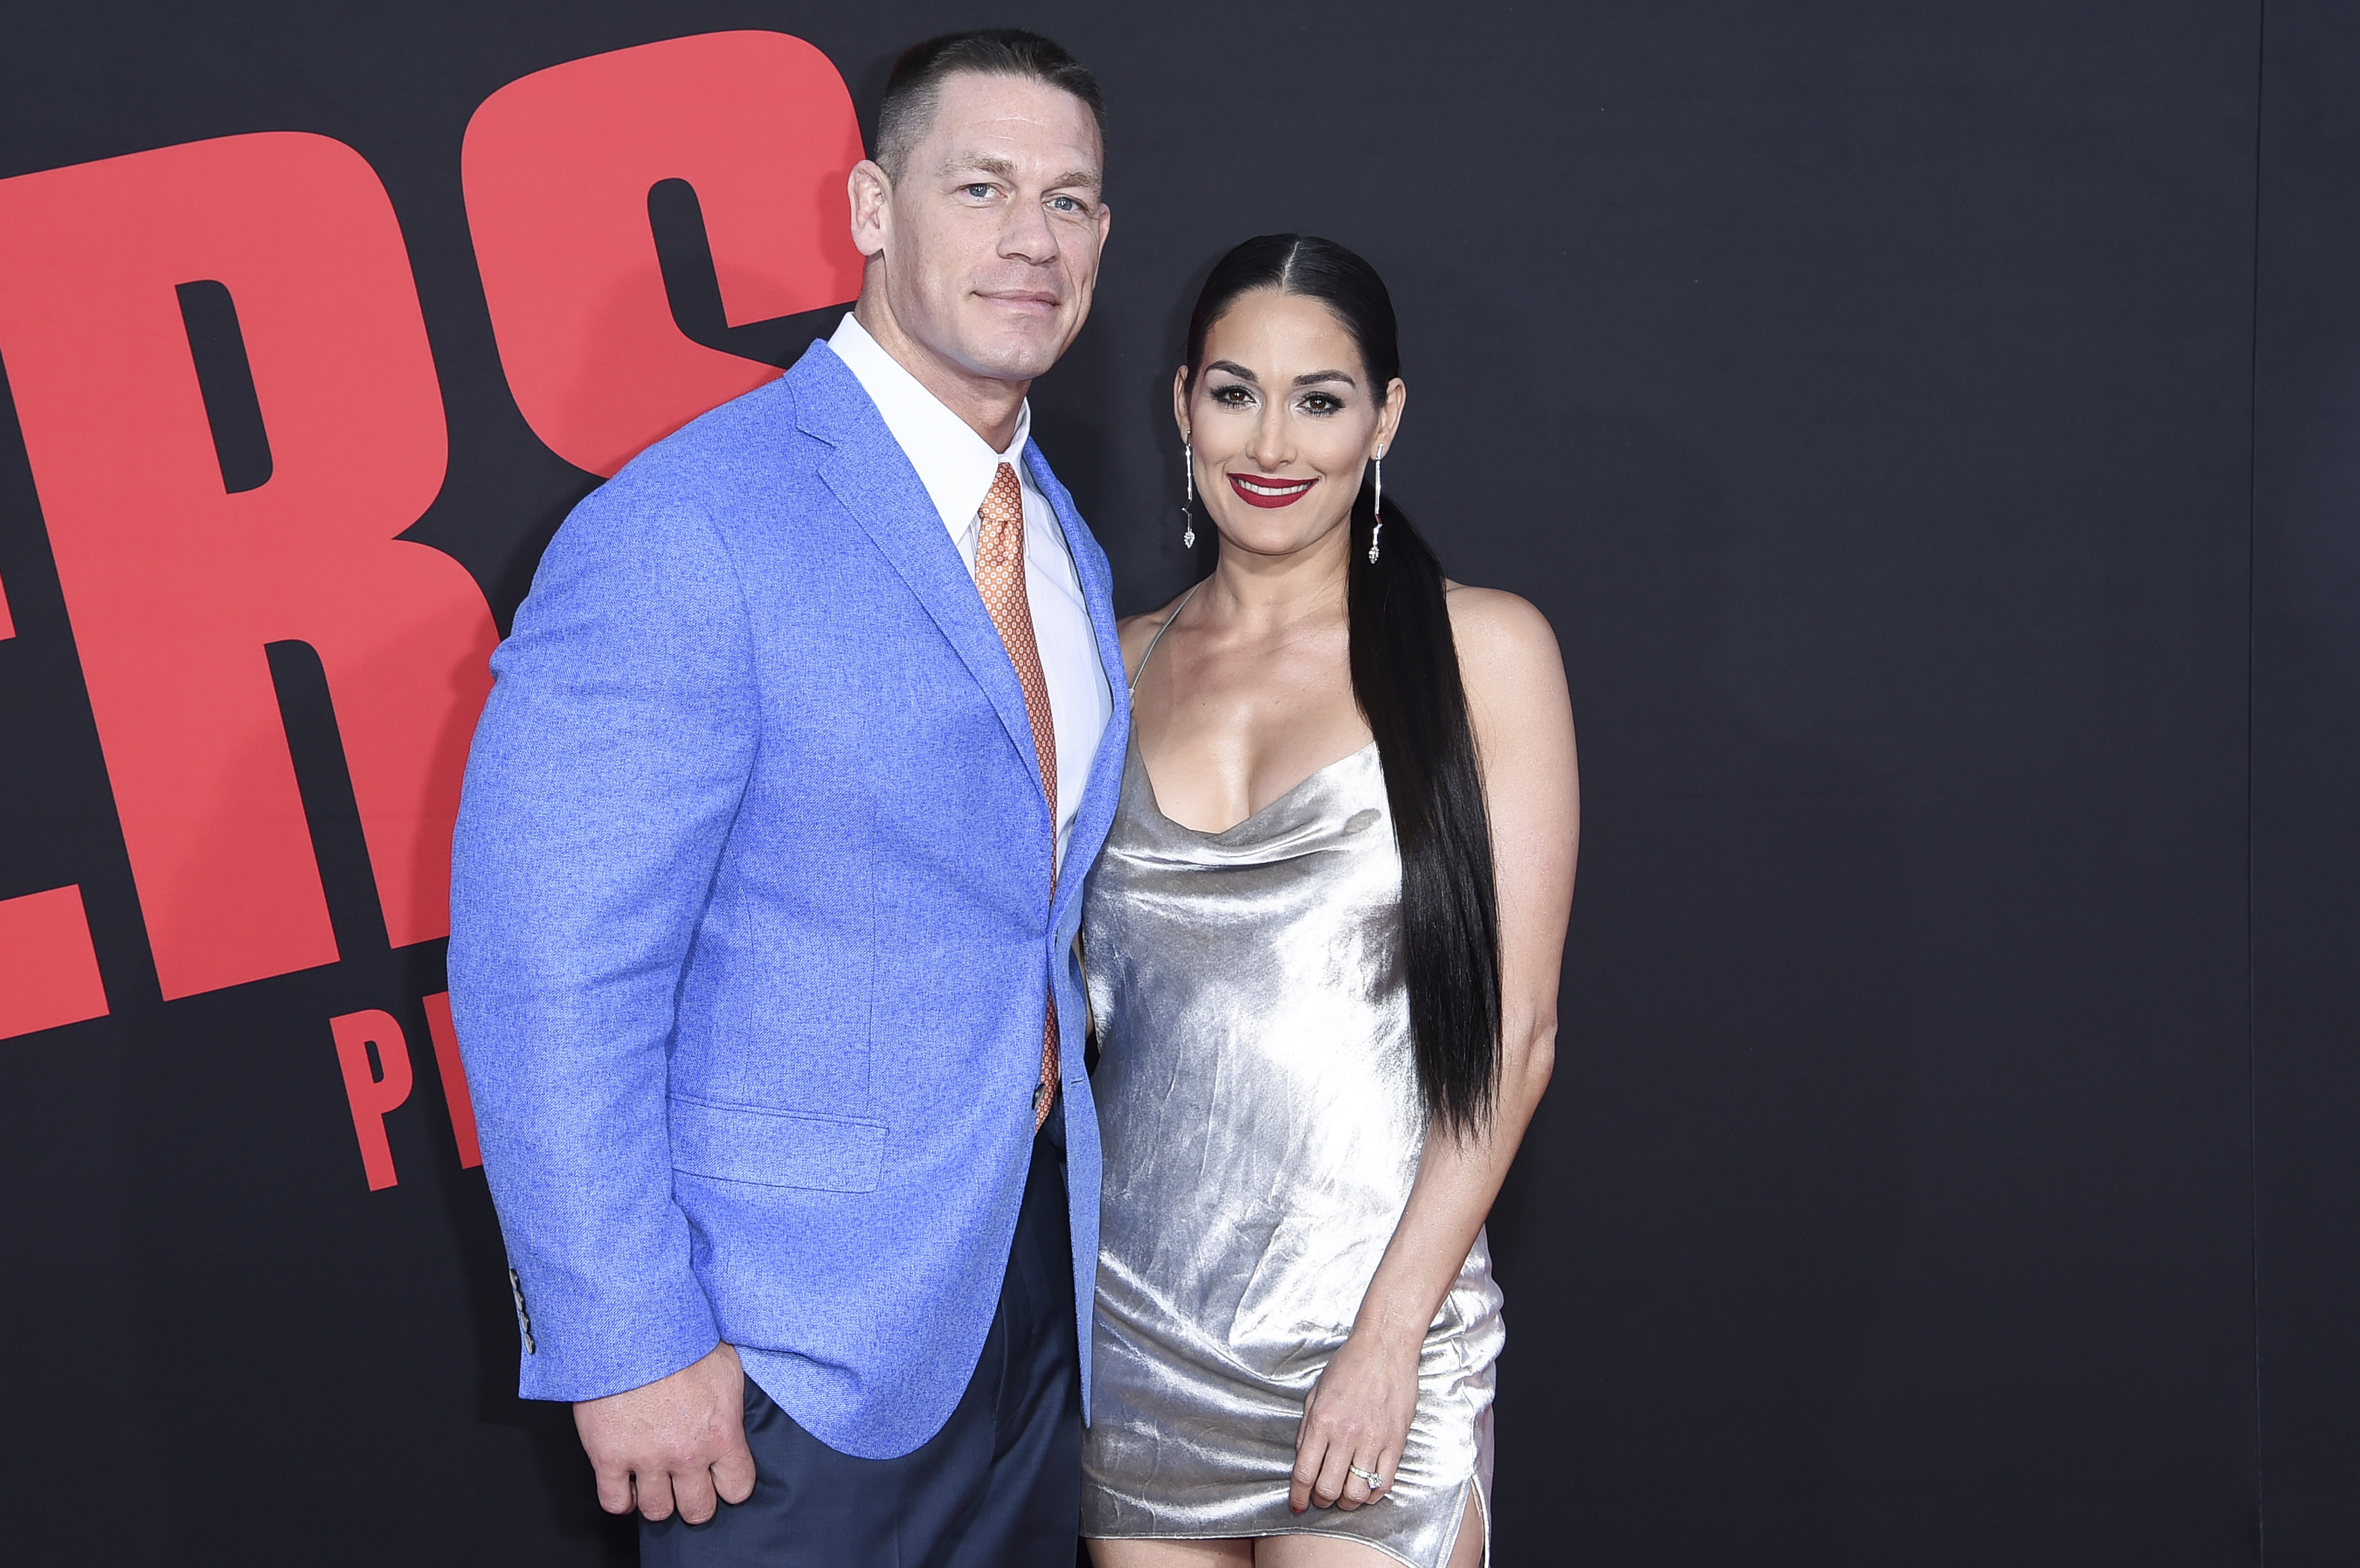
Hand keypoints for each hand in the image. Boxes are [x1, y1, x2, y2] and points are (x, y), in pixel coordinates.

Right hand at [574, 1341, 756, 1522]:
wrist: (631, 1324)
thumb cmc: (681, 1337)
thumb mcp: (726, 1367)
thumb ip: (733, 1405)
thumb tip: (736, 1420)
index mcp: (721, 1433)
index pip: (738, 1488)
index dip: (730, 1484)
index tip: (722, 1475)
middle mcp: (686, 1454)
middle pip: (698, 1510)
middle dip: (695, 1499)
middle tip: (688, 1481)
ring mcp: (645, 1459)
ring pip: (657, 1511)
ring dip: (658, 1498)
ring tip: (657, 1478)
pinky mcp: (607, 1457)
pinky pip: (614, 1502)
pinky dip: (621, 1498)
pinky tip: (627, 1481)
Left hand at [1291, 1328, 1418, 1512]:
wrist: (1384, 1347)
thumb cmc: (1349, 1365)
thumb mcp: (1315, 1392)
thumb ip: (1306, 1428)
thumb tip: (1302, 1459)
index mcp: (1322, 1421)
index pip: (1304, 1472)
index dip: (1298, 1495)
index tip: (1297, 1504)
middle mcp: (1346, 1434)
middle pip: (1329, 1489)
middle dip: (1321, 1501)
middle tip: (1321, 1498)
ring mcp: (1373, 1440)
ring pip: (1356, 1492)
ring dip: (1346, 1503)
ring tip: (1343, 1497)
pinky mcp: (1396, 1442)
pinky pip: (1383, 1483)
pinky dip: (1371, 1495)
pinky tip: (1365, 1490)